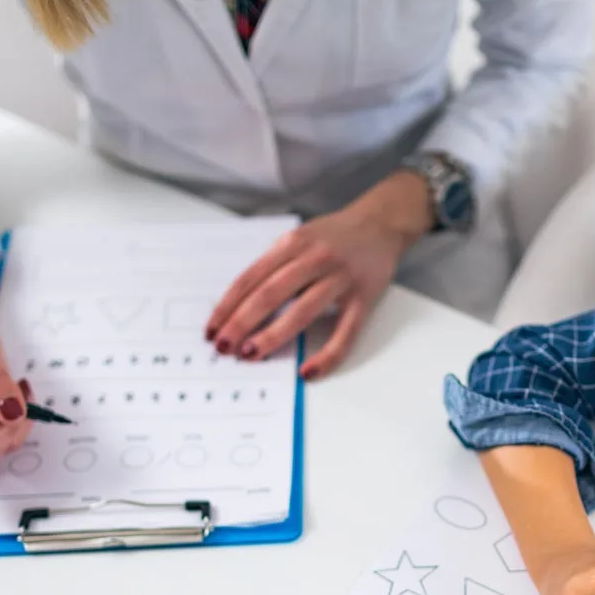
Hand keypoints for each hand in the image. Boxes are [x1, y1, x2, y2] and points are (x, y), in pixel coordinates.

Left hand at [206, 171, 431, 378]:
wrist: (382, 223)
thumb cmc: (335, 236)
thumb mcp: (299, 239)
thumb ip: (275, 265)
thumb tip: (241, 306)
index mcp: (293, 244)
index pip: (251, 278)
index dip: (228, 305)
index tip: (212, 329)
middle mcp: (314, 258)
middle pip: (270, 293)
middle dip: (242, 322)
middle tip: (224, 347)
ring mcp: (340, 278)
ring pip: (302, 311)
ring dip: (273, 335)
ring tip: (252, 355)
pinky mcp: (363, 298)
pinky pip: (345, 333)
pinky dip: (327, 355)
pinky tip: (308, 372)